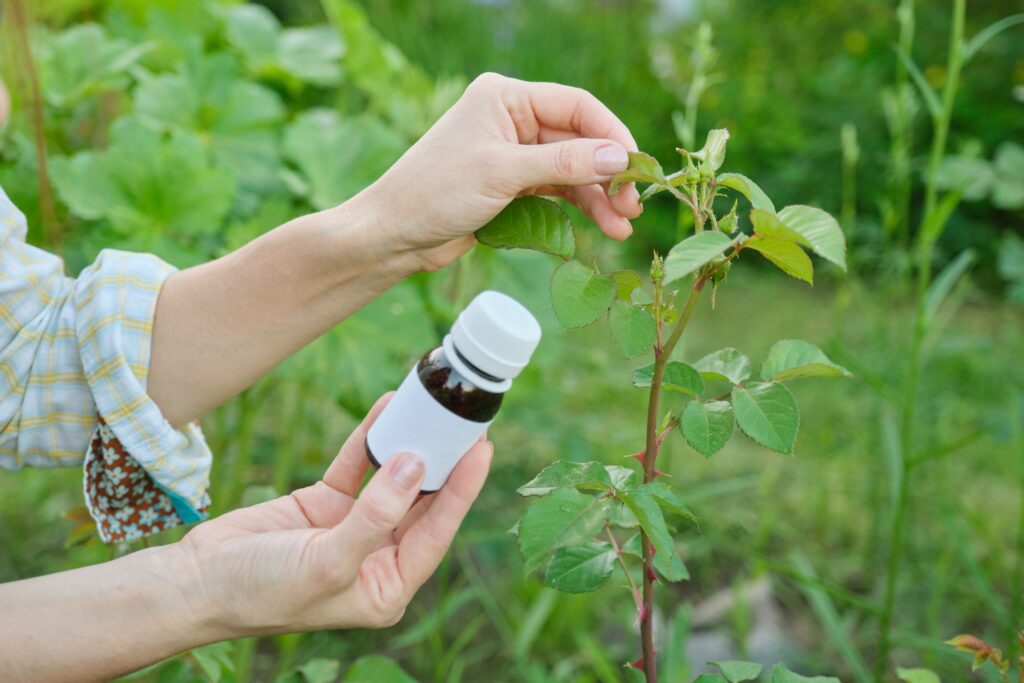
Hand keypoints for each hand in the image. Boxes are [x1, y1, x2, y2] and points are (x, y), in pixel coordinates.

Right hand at [180, 394, 491, 633]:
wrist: (194, 583)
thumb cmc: (260, 590)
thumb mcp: (326, 560)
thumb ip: (376, 514)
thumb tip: (417, 465)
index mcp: (385, 587)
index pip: (436, 532)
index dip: (462, 490)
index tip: (482, 449)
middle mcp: (375, 557)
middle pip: (420, 502)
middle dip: (441, 462)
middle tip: (464, 420)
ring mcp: (351, 528)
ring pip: (392, 479)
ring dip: (408, 445)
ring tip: (432, 407)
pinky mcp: (324, 505)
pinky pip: (356, 466)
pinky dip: (370, 439)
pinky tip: (386, 409)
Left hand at [361, 72, 642, 270]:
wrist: (393, 235)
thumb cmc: (435, 193)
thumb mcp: (503, 173)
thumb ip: (563, 163)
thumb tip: (619, 158)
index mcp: (506, 97)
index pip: (576, 106)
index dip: (611, 135)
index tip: (636, 168)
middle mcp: (512, 119)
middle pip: (579, 140)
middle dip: (607, 172)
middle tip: (632, 204)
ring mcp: (512, 153)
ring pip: (571, 169)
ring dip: (598, 196)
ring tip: (621, 225)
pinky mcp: (511, 185)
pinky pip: (557, 191)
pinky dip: (579, 207)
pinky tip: (602, 226)